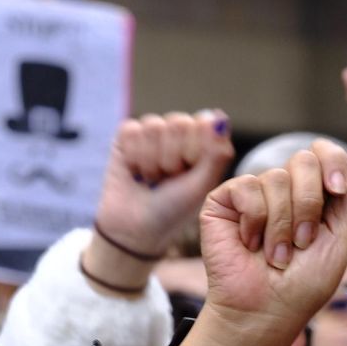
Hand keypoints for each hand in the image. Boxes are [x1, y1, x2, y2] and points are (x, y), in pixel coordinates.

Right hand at [87, 111, 233, 288]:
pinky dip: (134, 157)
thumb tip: (219, 117)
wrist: (136, 228)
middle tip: (169, 178)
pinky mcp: (127, 135)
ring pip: (154, 126)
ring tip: (152, 178)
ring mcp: (153, 132)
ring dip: (152, 161)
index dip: (194, 150)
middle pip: (179, 122)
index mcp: (203, 141)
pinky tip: (135, 172)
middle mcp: (179, 132)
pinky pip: (132, 130)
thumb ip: (216, 153)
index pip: (204, 122)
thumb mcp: (202, 186)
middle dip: (173, 158)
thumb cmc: (174, 209)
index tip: (189, 173)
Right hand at [197, 138, 346, 345]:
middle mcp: (283, 189)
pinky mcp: (224, 200)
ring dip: (282, 225)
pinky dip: (255, 222)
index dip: (334, 162)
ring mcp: (253, 193)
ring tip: (275, 256)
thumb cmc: (303, 286)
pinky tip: (249, 244)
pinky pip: (248, 188)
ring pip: (277, 178)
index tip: (337, 190)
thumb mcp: (338, 241)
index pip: (325, 154)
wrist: (264, 312)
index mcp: (313, 195)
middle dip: (309, 205)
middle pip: (304, 160)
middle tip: (302, 242)